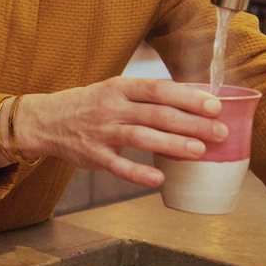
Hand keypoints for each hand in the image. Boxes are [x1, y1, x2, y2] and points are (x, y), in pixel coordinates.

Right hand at [14, 77, 227, 186]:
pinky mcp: (93, 155)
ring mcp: (101, 132)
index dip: (187, 97)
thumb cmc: (91, 105)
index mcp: (120, 87)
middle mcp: (112, 107)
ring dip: (171, 144)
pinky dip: (138, 173)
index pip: (158, 89)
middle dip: (191, 123)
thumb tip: (193, 102)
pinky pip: (117, 165)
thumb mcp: (115, 90)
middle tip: (219, 133)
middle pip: (156, 114)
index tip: (214, 107)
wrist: (46, 119)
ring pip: (140, 137)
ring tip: (199, 151)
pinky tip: (158, 178)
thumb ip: (147, 97)